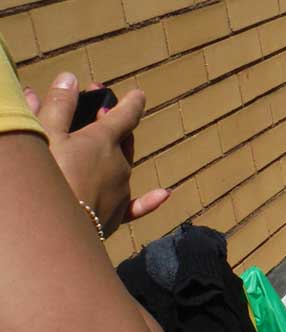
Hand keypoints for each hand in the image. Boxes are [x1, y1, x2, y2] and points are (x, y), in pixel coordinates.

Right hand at [24, 74, 168, 235]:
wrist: (53, 226)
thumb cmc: (47, 173)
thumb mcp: (46, 133)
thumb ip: (59, 105)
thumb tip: (70, 79)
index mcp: (105, 140)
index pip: (125, 115)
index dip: (130, 102)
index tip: (138, 94)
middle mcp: (121, 164)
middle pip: (123, 140)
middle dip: (113, 124)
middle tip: (98, 112)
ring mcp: (122, 191)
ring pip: (122, 167)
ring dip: (112, 155)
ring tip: (91, 148)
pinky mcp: (117, 216)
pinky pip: (138, 206)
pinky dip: (151, 199)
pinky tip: (166, 193)